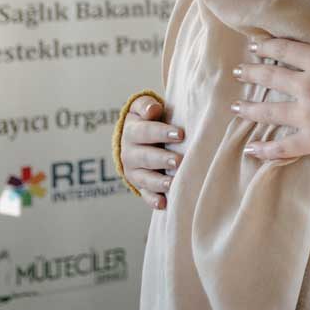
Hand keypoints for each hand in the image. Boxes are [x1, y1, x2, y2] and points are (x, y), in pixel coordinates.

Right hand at [120, 95, 184, 209]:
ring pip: (144, 178)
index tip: (180, 134)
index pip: (145, 132)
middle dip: (161, 159)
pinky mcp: (140, 185)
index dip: (161, 133)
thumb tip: (152, 109)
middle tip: (178, 161)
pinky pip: (145, 195)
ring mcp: (134, 171)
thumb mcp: (142, 107)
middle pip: (144, 157)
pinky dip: (153, 200)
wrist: (137, 137)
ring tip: (171, 183)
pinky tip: (163, 204)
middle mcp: (130, 153)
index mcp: (132, 132)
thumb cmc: (148, 119)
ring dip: (157, 182)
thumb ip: (145, 105)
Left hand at [231, 2, 309, 159]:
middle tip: (237, 72)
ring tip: (236, 106)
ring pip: (270, 110)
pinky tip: (250, 150)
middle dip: (252, 72)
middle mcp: (307, 87)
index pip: (286, 50)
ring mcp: (307, 116)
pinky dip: (266, 150)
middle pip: (272, 77)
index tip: (254, 45)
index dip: (269, 45)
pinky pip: (283, 147)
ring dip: (251, 108)